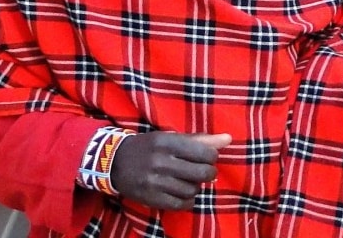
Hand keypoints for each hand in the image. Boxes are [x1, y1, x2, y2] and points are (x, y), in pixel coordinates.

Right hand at [110, 131, 231, 209]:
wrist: (114, 162)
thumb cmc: (149, 147)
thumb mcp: (170, 138)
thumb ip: (200, 139)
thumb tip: (228, 139)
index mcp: (168, 143)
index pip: (204, 153)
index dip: (212, 158)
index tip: (207, 158)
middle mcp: (162, 162)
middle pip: (201, 173)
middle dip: (208, 173)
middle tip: (203, 172)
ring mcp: (155, 182)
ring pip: (192, 190)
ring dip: (196, 187)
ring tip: (190, 181)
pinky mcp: (151, 198)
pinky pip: (180, 204)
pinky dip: (187, 200)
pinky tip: (183, 193)